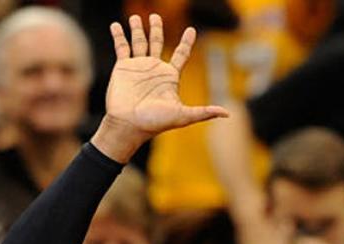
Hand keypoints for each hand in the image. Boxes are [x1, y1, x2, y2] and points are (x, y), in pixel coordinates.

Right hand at [91, 14, 228, 161]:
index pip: (181, 54)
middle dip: (157, 29)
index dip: (186, 43)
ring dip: (138, 29)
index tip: (191, 30)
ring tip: (137, 17)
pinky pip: (121, 47)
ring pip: (139, 42)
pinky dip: (119, 36)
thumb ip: (203, 112)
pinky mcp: (123, 68)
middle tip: (156, 16)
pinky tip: (116, 25)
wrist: (129, 126)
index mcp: (169, 76)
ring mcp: (138, 67)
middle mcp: (154, 69)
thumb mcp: (183, 116)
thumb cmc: (155, 123)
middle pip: (157, 43)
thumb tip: (227, 114)